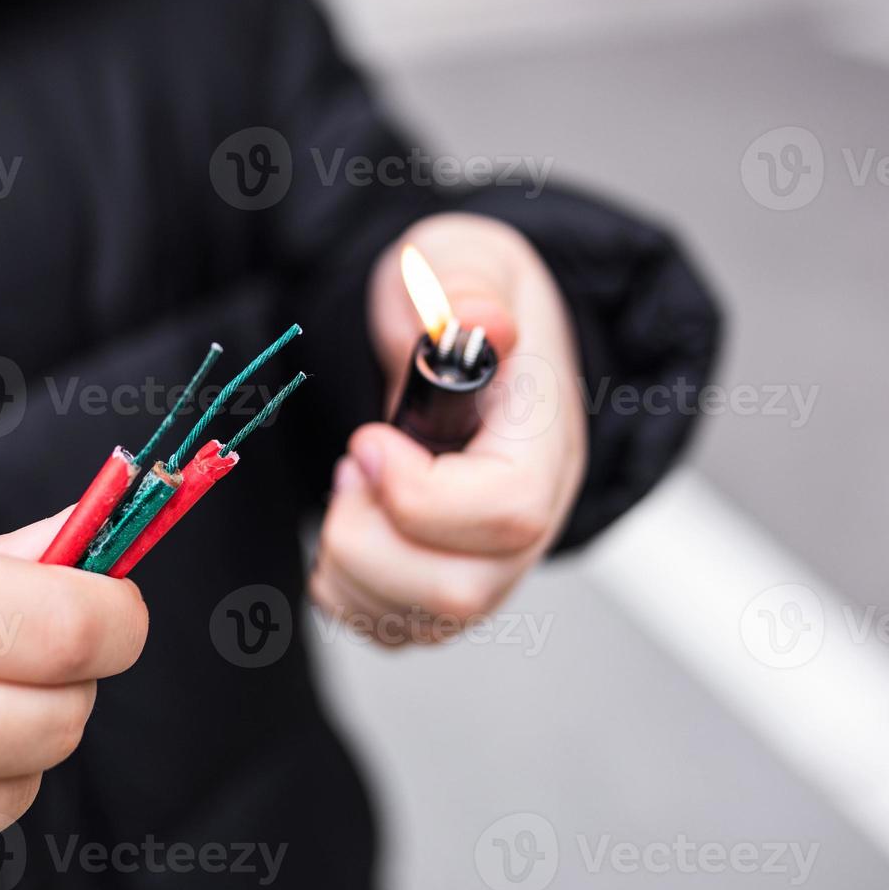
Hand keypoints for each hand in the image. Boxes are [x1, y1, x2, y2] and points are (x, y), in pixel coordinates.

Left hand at [310, 212, 586, 644]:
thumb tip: (480, 322)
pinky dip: (345, 593)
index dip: (422, 496)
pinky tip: (346, 523)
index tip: (368, 442)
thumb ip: (468, 286)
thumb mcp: (463, 260)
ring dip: (350, 566)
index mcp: (543, 440)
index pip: (508, 513)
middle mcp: (531, 518)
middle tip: (348, 469)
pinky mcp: (449, 587)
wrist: (459, 337)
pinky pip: (395, 630)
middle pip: (463, 589)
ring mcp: (492, 562)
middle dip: (370, 539)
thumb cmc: (460, 300)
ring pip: (426, 622)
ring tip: (346, 489)